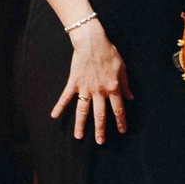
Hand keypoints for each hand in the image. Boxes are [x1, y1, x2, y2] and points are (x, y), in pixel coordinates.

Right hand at [50, 24, 131, 143]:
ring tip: (78, 137)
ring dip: (80, 125)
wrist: (92, 42)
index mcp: (113, 88)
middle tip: (100, 142)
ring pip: (82, 110)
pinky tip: (54, 116)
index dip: (120, 121)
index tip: (121, 131)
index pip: (118, 109)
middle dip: (100, 130)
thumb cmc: (109, 53)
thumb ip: (126, 85)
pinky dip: (59, 106)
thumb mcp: (122, 68)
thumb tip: (130, 98)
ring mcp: (85, 88)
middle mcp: (99, 91)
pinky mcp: (73, 83)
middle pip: (100, 115)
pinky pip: (65, 97)